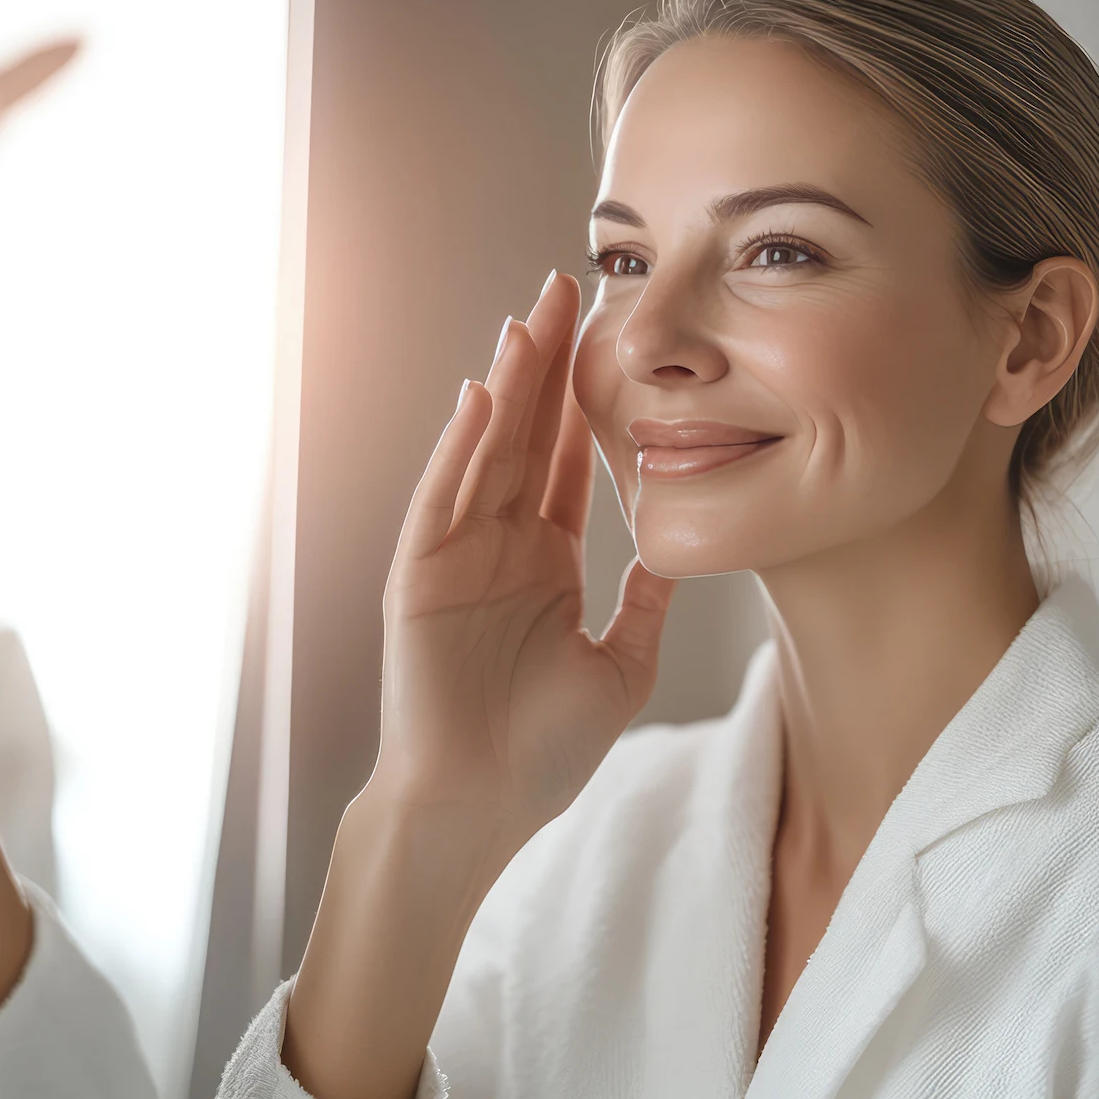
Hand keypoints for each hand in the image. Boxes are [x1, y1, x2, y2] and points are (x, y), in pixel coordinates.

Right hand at [372, 270, 675, 855]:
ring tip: (530, 318)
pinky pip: (443, 499)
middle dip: (547, 364)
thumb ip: (645, 604)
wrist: (480, 808)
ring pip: (486, 451)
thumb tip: (679, 550)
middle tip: (567, 289)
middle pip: (527, 435)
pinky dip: (461, 448)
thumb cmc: (542, 752)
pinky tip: (485, 398)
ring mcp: (456, 555)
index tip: (610, 339)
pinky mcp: (419, 577)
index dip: (587, 401)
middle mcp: (499, 545)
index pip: (568, 462)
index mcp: (544, 561)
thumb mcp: (620, 666)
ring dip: (507, 385)